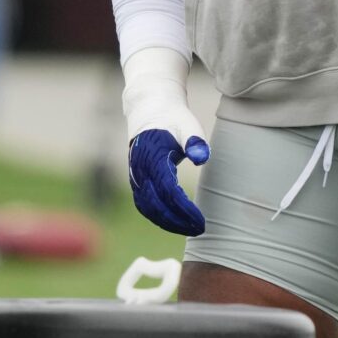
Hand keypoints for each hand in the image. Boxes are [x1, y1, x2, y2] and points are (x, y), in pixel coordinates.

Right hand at [121, 47, 209, 235]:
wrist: (149, 108)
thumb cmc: (174, 118)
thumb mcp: (187, 124)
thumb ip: (195, 140)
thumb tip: (202, 157)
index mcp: (152, 156)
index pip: (168, 192)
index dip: (184, 209)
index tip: (201, 220)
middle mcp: (140, 169)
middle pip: (156, 205)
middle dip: (177, 221)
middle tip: (200, 230)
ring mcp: (135, 175)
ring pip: (148, 208)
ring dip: (167, 222)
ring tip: (190, 229)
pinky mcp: (136, 180)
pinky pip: (144, 205)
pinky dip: (158, 217)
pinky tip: (175, 222)